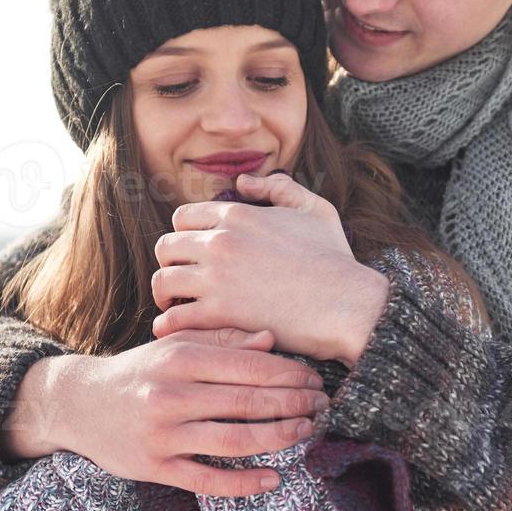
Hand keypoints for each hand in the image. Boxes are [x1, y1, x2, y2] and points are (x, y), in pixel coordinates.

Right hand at [3, 327, 330, 496]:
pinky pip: (207, 480)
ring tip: (305, 433)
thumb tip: (271, 340)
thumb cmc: (138, 370)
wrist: (77, 403)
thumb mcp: (173, 345)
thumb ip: (221, 339)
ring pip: (233, 441)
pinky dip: (243, 483)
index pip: (248, 366)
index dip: (289, 374)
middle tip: (321, 406)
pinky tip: (272, 479)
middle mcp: (170, 395)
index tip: (315, 379)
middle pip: (246, 403)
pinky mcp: (155, 468)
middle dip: (292, 404)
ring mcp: (162, 434)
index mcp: (179, 358)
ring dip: (277, 438)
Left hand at [149, 172, 390, 366]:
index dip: (186, 237)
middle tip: (181, 281)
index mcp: (237, 214)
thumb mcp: (315, 210)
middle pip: (166, 247)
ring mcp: (217, 278)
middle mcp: (220, 241)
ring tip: (175, 306)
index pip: (183, 218)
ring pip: (163, 281)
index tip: (193, 254)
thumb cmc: (335, 259)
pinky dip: (169, 325)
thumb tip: (244, 181)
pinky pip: (174, 318)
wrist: (348, 303)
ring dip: (165, 295)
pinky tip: (177, 330)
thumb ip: (278, 188)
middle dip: (171, 264)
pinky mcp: (220, 314)